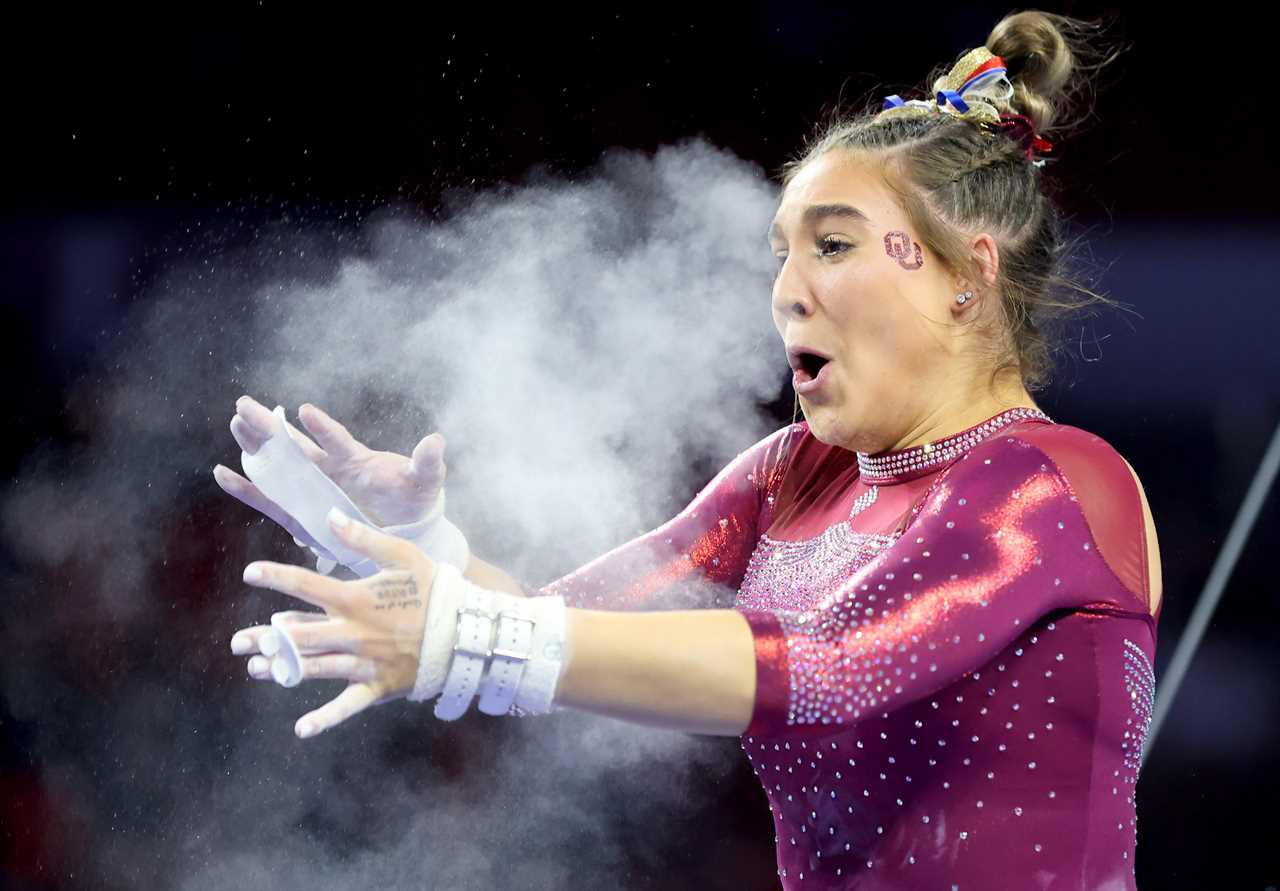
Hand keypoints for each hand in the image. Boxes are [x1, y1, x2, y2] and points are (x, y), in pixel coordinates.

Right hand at [213, 396, 445, 550]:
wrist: (403, 532)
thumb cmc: (413, 501)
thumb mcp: (424, 482)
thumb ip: (426, 463)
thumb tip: (436, 441)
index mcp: (354, 459)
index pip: (336, 440)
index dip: (322, 428)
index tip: (305, 411)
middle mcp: (328, 469)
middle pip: (295, 444)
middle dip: (271, 425)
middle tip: (243, 404)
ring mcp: (312, 489)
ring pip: (277, 465)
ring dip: (256, 447)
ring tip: (236, 424)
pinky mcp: (301, 513)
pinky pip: (270, 500)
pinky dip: (247, 488)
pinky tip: (224, 474)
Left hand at [231, 508, 437, 738]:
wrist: (466, 631)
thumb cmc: (434, 589)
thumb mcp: (403, 556)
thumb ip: (364, 538)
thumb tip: (330, 516)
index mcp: (357, 600)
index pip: (308, 587)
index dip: (277, 578)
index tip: (251, 573)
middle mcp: (354, 633)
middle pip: (301, 636)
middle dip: (266, 638)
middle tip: (236, 642)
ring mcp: (364, 663)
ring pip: (316, 668)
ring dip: (283, 670)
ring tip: (255, 669)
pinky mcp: (377, 686)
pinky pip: (348, 705)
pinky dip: (326, 719)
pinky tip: (302, 729)